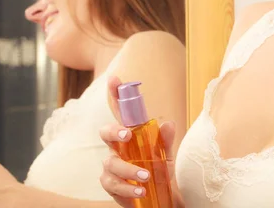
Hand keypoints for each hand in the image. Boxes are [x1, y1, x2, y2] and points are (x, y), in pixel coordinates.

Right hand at [99, 76, 176, 206]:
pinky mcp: (112, 186)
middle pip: (106, 133)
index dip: (115, 94)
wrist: (162, 198)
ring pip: (110, 163)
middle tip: (127, 135)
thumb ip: (165, 140)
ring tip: (146, 176)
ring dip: (128, 170)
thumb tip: (168, 124)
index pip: (122, 112)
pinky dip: (126, 188)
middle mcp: (118, 148)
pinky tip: (140, 191)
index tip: (115, 78)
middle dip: (114, 131)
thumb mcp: (167, 154)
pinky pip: (111, 184)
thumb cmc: (161, 172)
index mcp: (132, 136)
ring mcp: (113, 166)